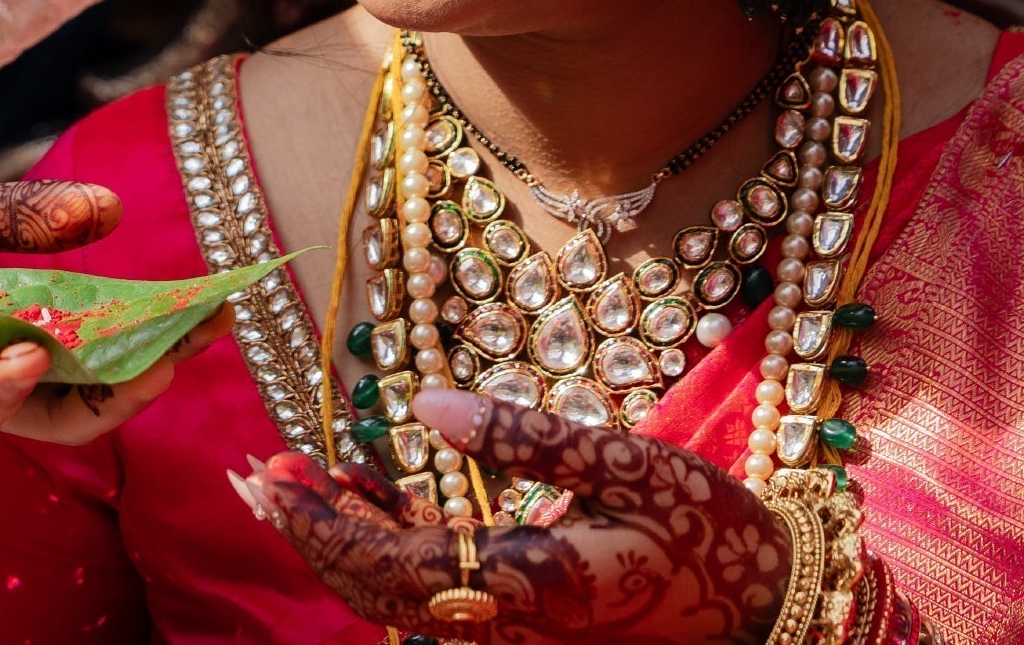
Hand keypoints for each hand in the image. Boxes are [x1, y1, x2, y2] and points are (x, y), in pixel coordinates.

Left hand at [236, 390, 794, 644]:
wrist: (768, 611)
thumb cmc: (709, 531)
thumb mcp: (630, 462)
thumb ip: (525, 436)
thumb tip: (424, 402)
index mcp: (527, 583)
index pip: (390, 566)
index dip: (320, 528)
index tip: (268, 484)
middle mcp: (505, 623)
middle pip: (374, 589)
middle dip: (309, 532)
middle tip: (254, 474)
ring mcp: (511, 632)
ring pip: (395, 597)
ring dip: (340, 538)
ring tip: (290, 478)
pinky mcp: (523, 623)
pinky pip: (433, 593)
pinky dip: (386, 545)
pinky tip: (361, 495)